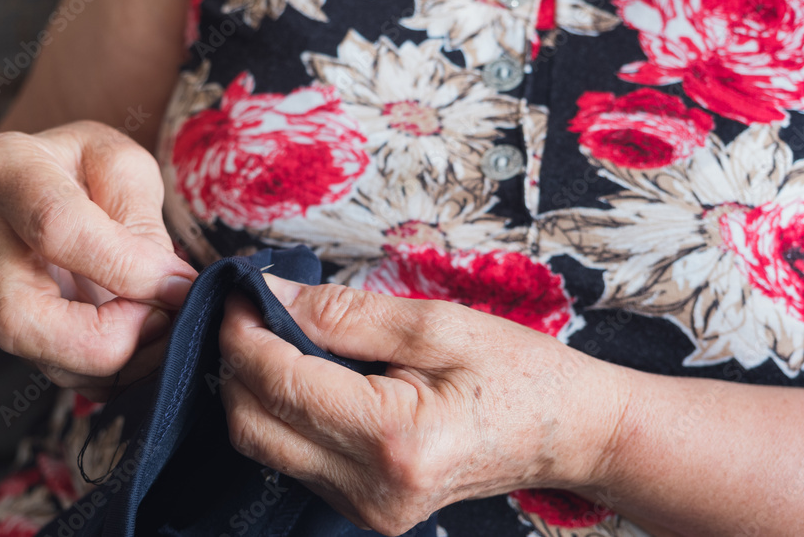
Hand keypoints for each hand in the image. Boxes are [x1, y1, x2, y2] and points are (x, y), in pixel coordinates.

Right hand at [0, 120, 196, 399]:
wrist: (46, 182)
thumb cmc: (88, 167)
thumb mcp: (123, 166)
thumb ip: (140, 223)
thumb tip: (166, 289)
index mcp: (4, 171)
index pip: (58, 230)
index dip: (127, 267)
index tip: (179, 282)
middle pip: (21, 320)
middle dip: (106, 338)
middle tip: (163, 319)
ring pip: (38, 357)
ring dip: (118, 362)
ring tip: (165, 329)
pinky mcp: (7, 326)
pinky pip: (56, 370)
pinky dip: (111, 372)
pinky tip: (146, 345)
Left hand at [218, 275, 627, 535]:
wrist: (566, 433)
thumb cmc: (515, 372)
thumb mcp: (436, 325)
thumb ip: (345, 313)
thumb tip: (272, 295)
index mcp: (394, 440)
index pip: (282, 383)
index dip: (245, 334)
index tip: (242, 293)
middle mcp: (372, 490)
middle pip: (255, 426)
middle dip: (237, 363)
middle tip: (251, 311)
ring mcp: (367, 510)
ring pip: (266, 446)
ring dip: (255, 388)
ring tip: (276, 336)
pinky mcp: (365, 511)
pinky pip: (294, 460)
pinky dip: (283, 414)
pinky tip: (304, 376)